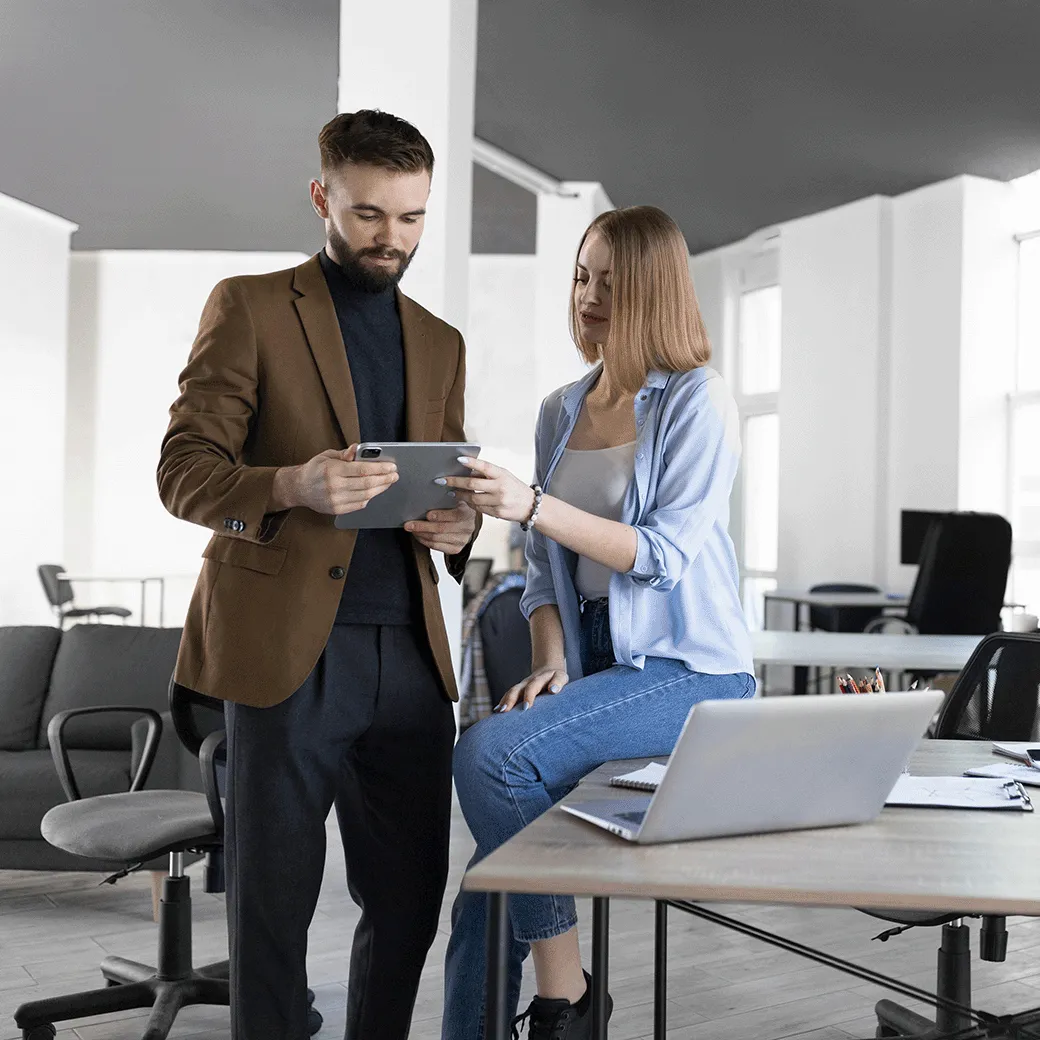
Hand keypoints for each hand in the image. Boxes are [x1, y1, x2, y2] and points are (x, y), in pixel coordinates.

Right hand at [273, 444, 397, 514]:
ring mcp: (336, 500)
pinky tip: (374, 491)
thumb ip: (345, 453)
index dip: (381, 468)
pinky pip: (359, 504)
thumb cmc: (315, 469)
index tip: (392, 467)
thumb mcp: (328, 455)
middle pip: (367, 484)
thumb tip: (358, 449)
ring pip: (366, 495)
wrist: (299, 488)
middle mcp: (334, 486)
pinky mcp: (337, 510)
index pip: (363, 469)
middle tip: (394, 475)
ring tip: (388, 482)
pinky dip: (369, 497)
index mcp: (333, 470)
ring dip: (380, 489)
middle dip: (385, 479)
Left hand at [404, 502, 477, 554]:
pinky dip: (424, 541)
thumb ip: (448, 495)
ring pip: (436, 539)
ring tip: (411, 529)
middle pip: (442, 529)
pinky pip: (436, 546)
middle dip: (423, 526)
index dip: (441, 515)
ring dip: (421, 534)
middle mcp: (468, 528)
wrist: (465, 522)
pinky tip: (418, 535)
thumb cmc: (456, 507)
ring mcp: (462, 540)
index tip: (427, 515)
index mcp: (468, 513)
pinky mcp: (456, 549)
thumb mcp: (456, 499)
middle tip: (409, 524)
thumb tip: (433, 487)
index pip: (456, 515)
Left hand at [442, 456, 534, 522]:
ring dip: (460, 495)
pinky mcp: (498, 512)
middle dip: (455, 482)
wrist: (531, 506)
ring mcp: (499, 501)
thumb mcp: (504, 476)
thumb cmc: (514, 487)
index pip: (485, 466)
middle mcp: (501, 487)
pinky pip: (479, 508)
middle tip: (442, 480)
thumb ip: (487, 474)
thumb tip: (466, 470)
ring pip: (473, 498)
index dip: (471, 463)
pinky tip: (464, 500)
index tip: (458, 459)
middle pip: (473, 484)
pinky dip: (469, 504)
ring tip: (451, 491)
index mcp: (502, 474)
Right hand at [493, 664, 568, 711]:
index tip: (526, 708)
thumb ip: (558, 682)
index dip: (529, 696)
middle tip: (505, 711)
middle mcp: (528, 682)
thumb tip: (553, 690)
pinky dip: (502, 702)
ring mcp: (522, 686)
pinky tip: (496, 711)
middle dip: (511, 700)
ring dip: (505, 701)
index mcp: (540, 679)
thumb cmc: (557, 677)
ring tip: (499, 712)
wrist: (548, 668)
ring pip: (511, 692)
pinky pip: (509, 695)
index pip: (533, 687)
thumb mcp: (561, 677)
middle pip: (517, 689)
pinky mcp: (519, 690)